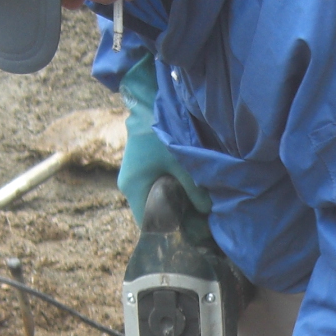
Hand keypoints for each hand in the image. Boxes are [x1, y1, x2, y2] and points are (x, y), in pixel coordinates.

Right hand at [115, 56, 208, 229]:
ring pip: (152, 200)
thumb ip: (195, 190)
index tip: (188, 235)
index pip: (147, 224)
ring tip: (193, 209)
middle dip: (172, 219)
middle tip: (195, 223)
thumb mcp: (182, 164)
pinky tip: (185, 191)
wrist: (146, 101)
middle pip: (149, 213)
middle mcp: (128, 185)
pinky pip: (152, 188)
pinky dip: (167, 192)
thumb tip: (207, 212)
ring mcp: (131, 175)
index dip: (167, 232)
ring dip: (170, 205)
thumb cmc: (161, 134)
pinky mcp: (138, 166)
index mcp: (134, 188)